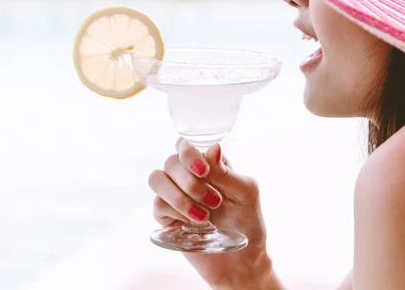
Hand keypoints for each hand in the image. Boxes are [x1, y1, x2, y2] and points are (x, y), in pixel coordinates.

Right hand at [148, 138, 273, 287]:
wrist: (242, 261)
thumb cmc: (247, 222)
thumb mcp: (245, 193)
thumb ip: (226, 172)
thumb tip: (212, 147)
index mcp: (207, 163)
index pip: (185, 144)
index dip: (188, 152)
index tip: (203, 170)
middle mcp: (186, 175)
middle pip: (170, 161)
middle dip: (190, 182)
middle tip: (214, 201)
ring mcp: (174, 195)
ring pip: (157, 178)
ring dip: (179, 196)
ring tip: (204, 216)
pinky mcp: (166, 217)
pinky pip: (158, 205)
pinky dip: (177, 212)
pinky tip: (196, 223)